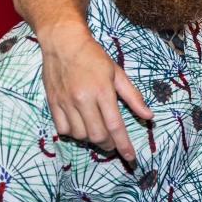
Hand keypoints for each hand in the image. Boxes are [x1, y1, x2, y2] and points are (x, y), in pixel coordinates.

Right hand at [41, 21, 150, 160]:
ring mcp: (65, 103)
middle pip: (97, 136)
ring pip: (80, 136)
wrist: (63, 43)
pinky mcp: (53, 103)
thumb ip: (134, 97)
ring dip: (92, 139)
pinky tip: (81, 126)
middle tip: (114, 142)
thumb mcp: (118, 74)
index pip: (115, 126)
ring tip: (98, 131)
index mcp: (102, 92)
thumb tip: (149, 116)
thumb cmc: (94, 57)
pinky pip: (63, 130)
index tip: (131, 158)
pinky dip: (74, 134)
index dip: (124, 145)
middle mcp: (83, 100)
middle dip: (109, 145)